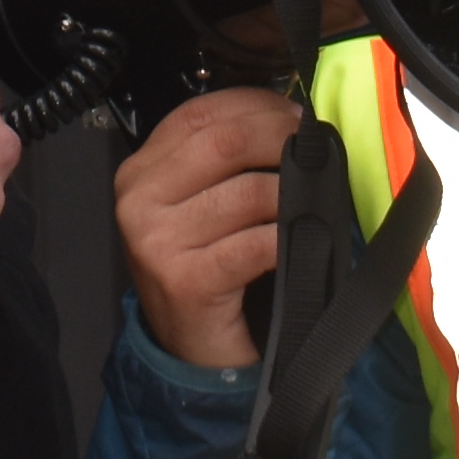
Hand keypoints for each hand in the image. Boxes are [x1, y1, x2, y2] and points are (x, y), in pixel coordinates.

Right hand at [109, 87, 306, 368]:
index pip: (201, 112)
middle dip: (282, 140)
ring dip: (295, 195)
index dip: (258, 105)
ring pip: (248, 192)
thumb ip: (227, 161)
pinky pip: (256, 244)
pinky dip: (288, 240)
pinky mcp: (185, 280)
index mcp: (141, 170)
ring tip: (314, 203)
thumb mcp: (202, 205)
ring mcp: (156, 241)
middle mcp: (138, 199)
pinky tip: (297, 244)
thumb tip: (293, 118)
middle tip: (319, 152)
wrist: (193, 353)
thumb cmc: (208, 272)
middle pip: (226, 143)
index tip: (297, 114)